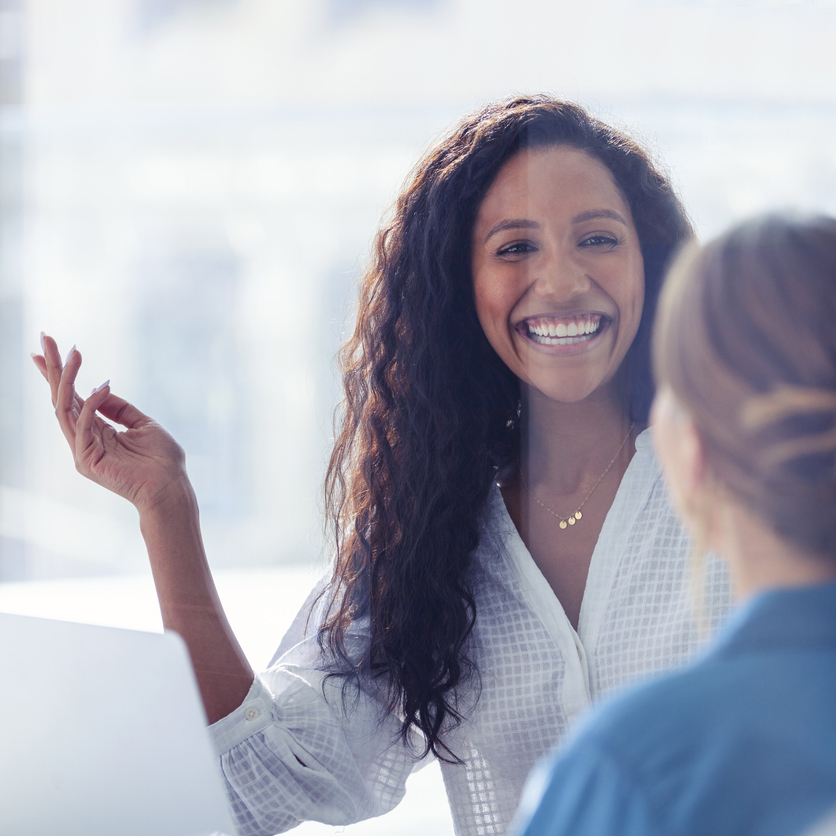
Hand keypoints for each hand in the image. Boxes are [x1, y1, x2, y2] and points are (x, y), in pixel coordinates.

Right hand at [33, 333, 190, 512]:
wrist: (171, 488)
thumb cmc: (163, 460)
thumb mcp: (143, 424)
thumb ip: (120, 408)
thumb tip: (100, 387)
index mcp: (97, 430)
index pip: (72, 397)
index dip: (59, 372)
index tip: (48, 347)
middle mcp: (84, 438)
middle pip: (61, 398)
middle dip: (52, 368)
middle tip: (45, 338)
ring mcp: (83, 450)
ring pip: (64, 408)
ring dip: (66, 379)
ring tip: (71, 354)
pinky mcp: (87, 460)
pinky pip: (83, 425)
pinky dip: (92, 404)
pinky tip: (102, 386)